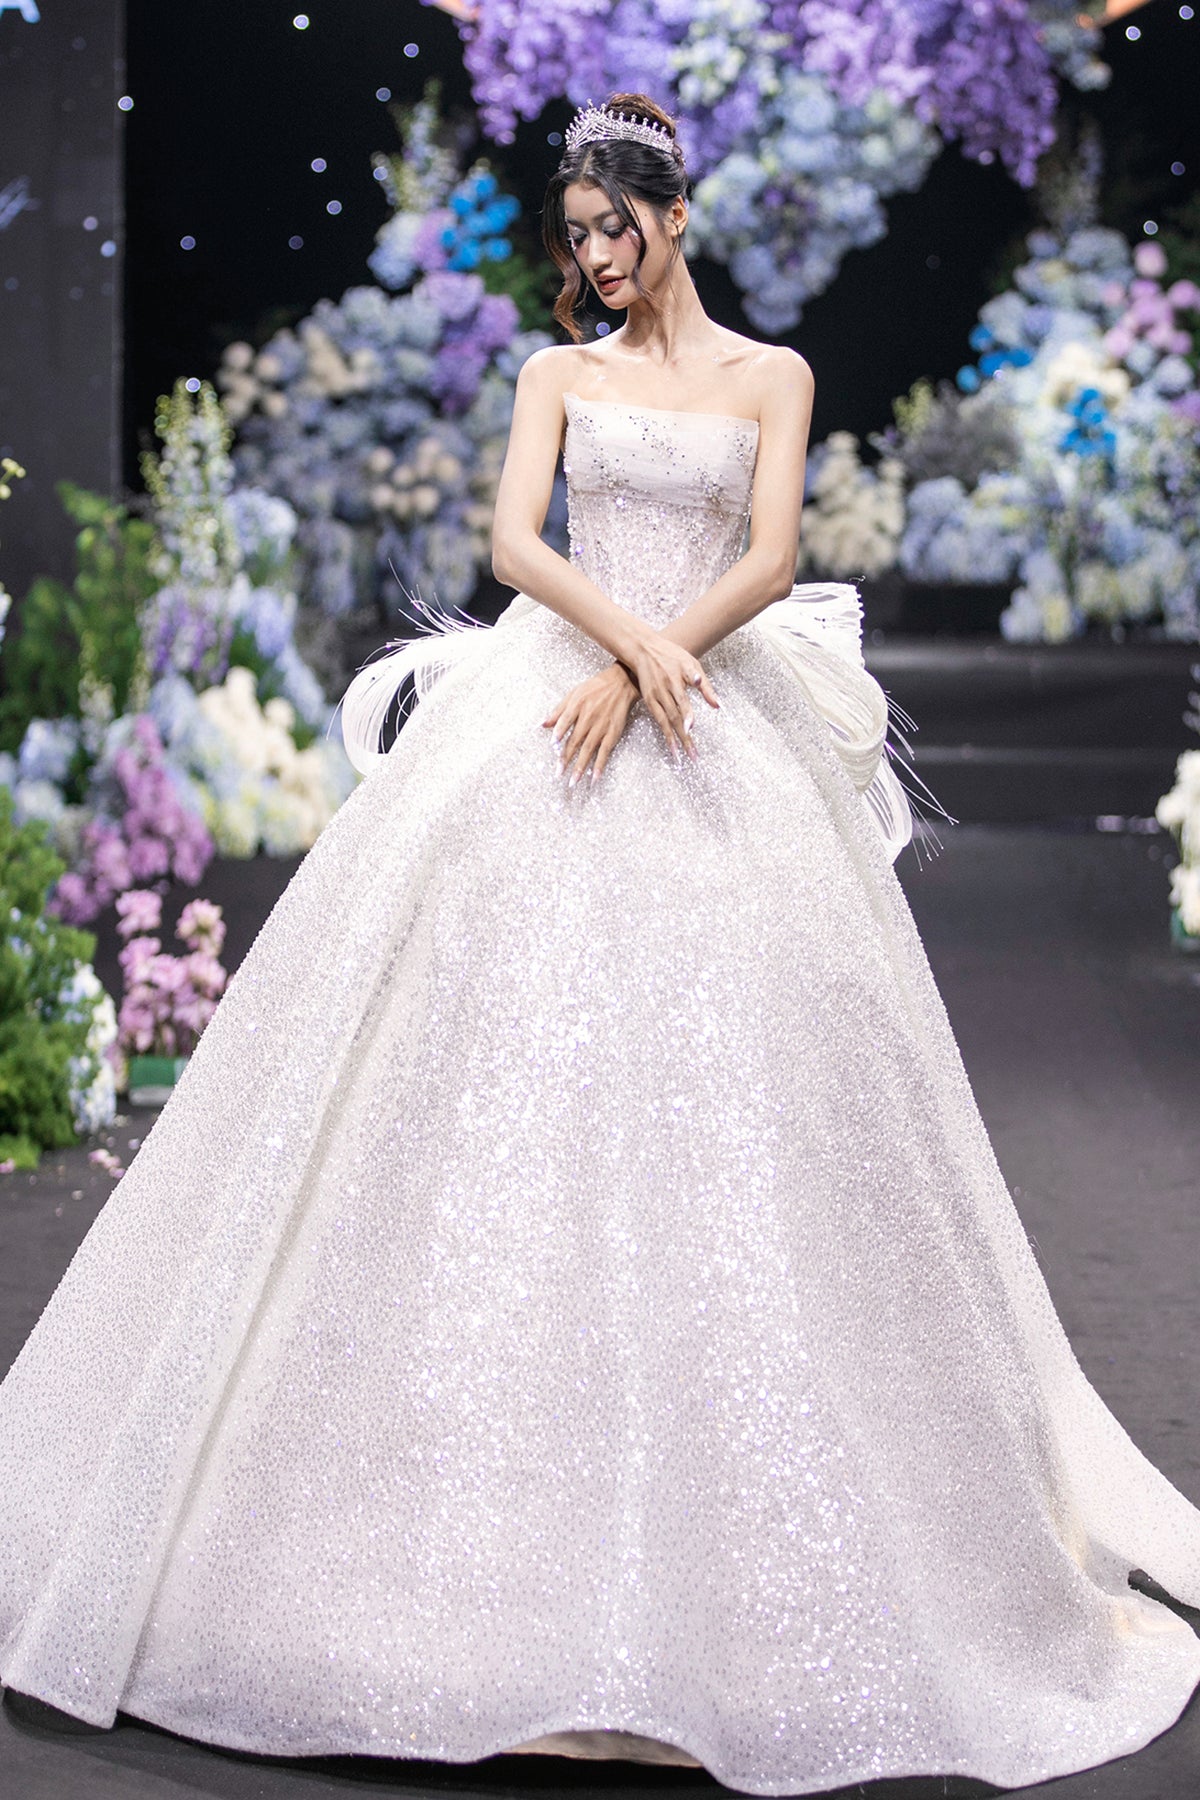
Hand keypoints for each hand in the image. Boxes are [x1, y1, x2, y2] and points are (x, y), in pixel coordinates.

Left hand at [543, 662, 638, 786]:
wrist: (621, 683)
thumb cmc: (595, 688)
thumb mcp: (574, 694)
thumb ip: (558, 710)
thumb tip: (542, 724)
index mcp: (577, 706)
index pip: (565, 722)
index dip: (559, 734)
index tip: (553, 746)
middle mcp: (588, 718)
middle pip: (574, 741)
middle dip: (565, 759)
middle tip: (558, 774)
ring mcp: (601, 727)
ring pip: (588, 750)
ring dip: (580, 767)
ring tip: (573, 782)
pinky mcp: (612, 733)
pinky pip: (605, 752)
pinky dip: (599, 765)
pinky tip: (594, 778)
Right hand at [628, 632, 719, 761]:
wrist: (643, 649)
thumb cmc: (671, 655)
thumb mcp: (691, 664)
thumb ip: (705, 685)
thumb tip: (718, 706)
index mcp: (676, 678)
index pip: (682, 700)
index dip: (686, 714)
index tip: (691, 727)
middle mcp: (664, 689)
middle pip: (675, 716)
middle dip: (684, 736)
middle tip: (693, 754)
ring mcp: (655, 696)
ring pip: (666, 722)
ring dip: (674, 740)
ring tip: (681, 757)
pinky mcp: (649, 701)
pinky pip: (658, 721)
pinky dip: (665, 734)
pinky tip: (672, 747)